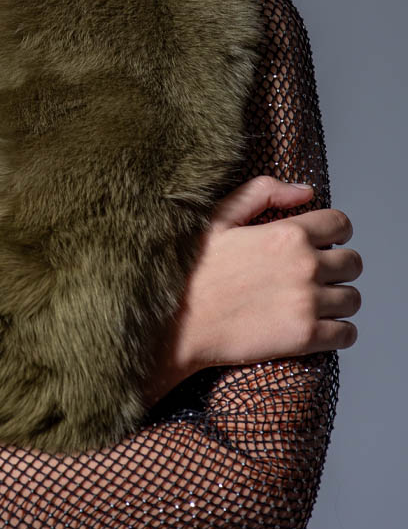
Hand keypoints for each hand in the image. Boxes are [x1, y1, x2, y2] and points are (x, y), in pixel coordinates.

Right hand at [149, 177, 361, 401]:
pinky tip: (319, 328)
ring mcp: (307, 303)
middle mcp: (304, 266)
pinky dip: (339, 332)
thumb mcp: (218, 218)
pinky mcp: (305, 337)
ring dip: (339, 300)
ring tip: (315, 303)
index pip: (340, 225)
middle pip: (353, 262)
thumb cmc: (190, 272)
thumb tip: (306, 191)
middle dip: (338, 267)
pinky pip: (347, 334)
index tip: (322, 244)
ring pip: (353, 299)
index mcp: (287, 234)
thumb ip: (262, 193)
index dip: (334, 232)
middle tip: (316, 276)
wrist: (175, 325)